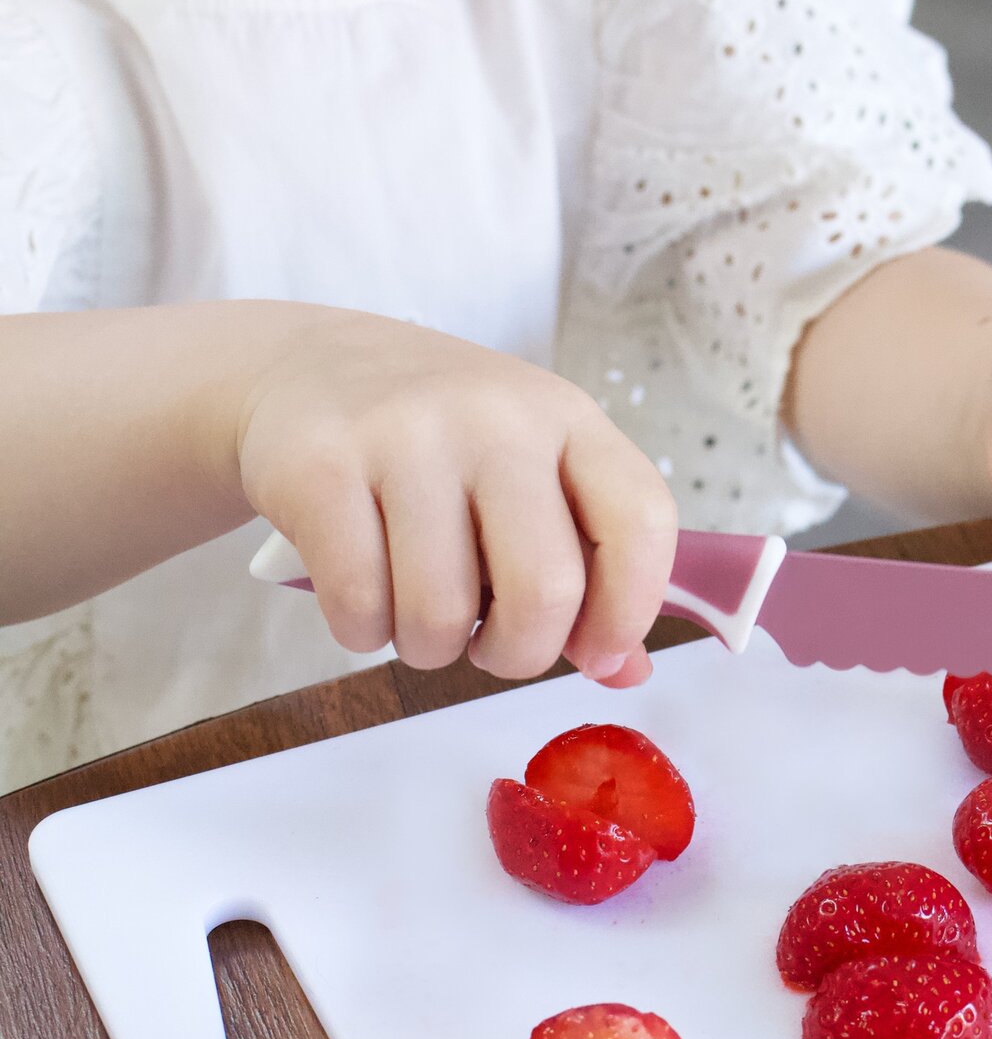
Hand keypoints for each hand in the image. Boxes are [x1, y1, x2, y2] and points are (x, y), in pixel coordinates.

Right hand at [235, 309, 676, 681]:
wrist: (301, 366)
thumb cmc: (436, 442)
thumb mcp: (528, 473)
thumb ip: (586, 567)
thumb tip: (628, 672)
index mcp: (567, 417)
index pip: (642, 520)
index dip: (630, 610)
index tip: (596, 652)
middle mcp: (496, 418)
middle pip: (545, 590)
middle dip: (518, 653)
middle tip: (490, 644)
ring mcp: (406, 435)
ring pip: (441, 614)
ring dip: (429, 647)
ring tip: (416, 612)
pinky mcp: (320, 466)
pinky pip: (360, 606)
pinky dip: (363, 633)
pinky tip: (364, 598)